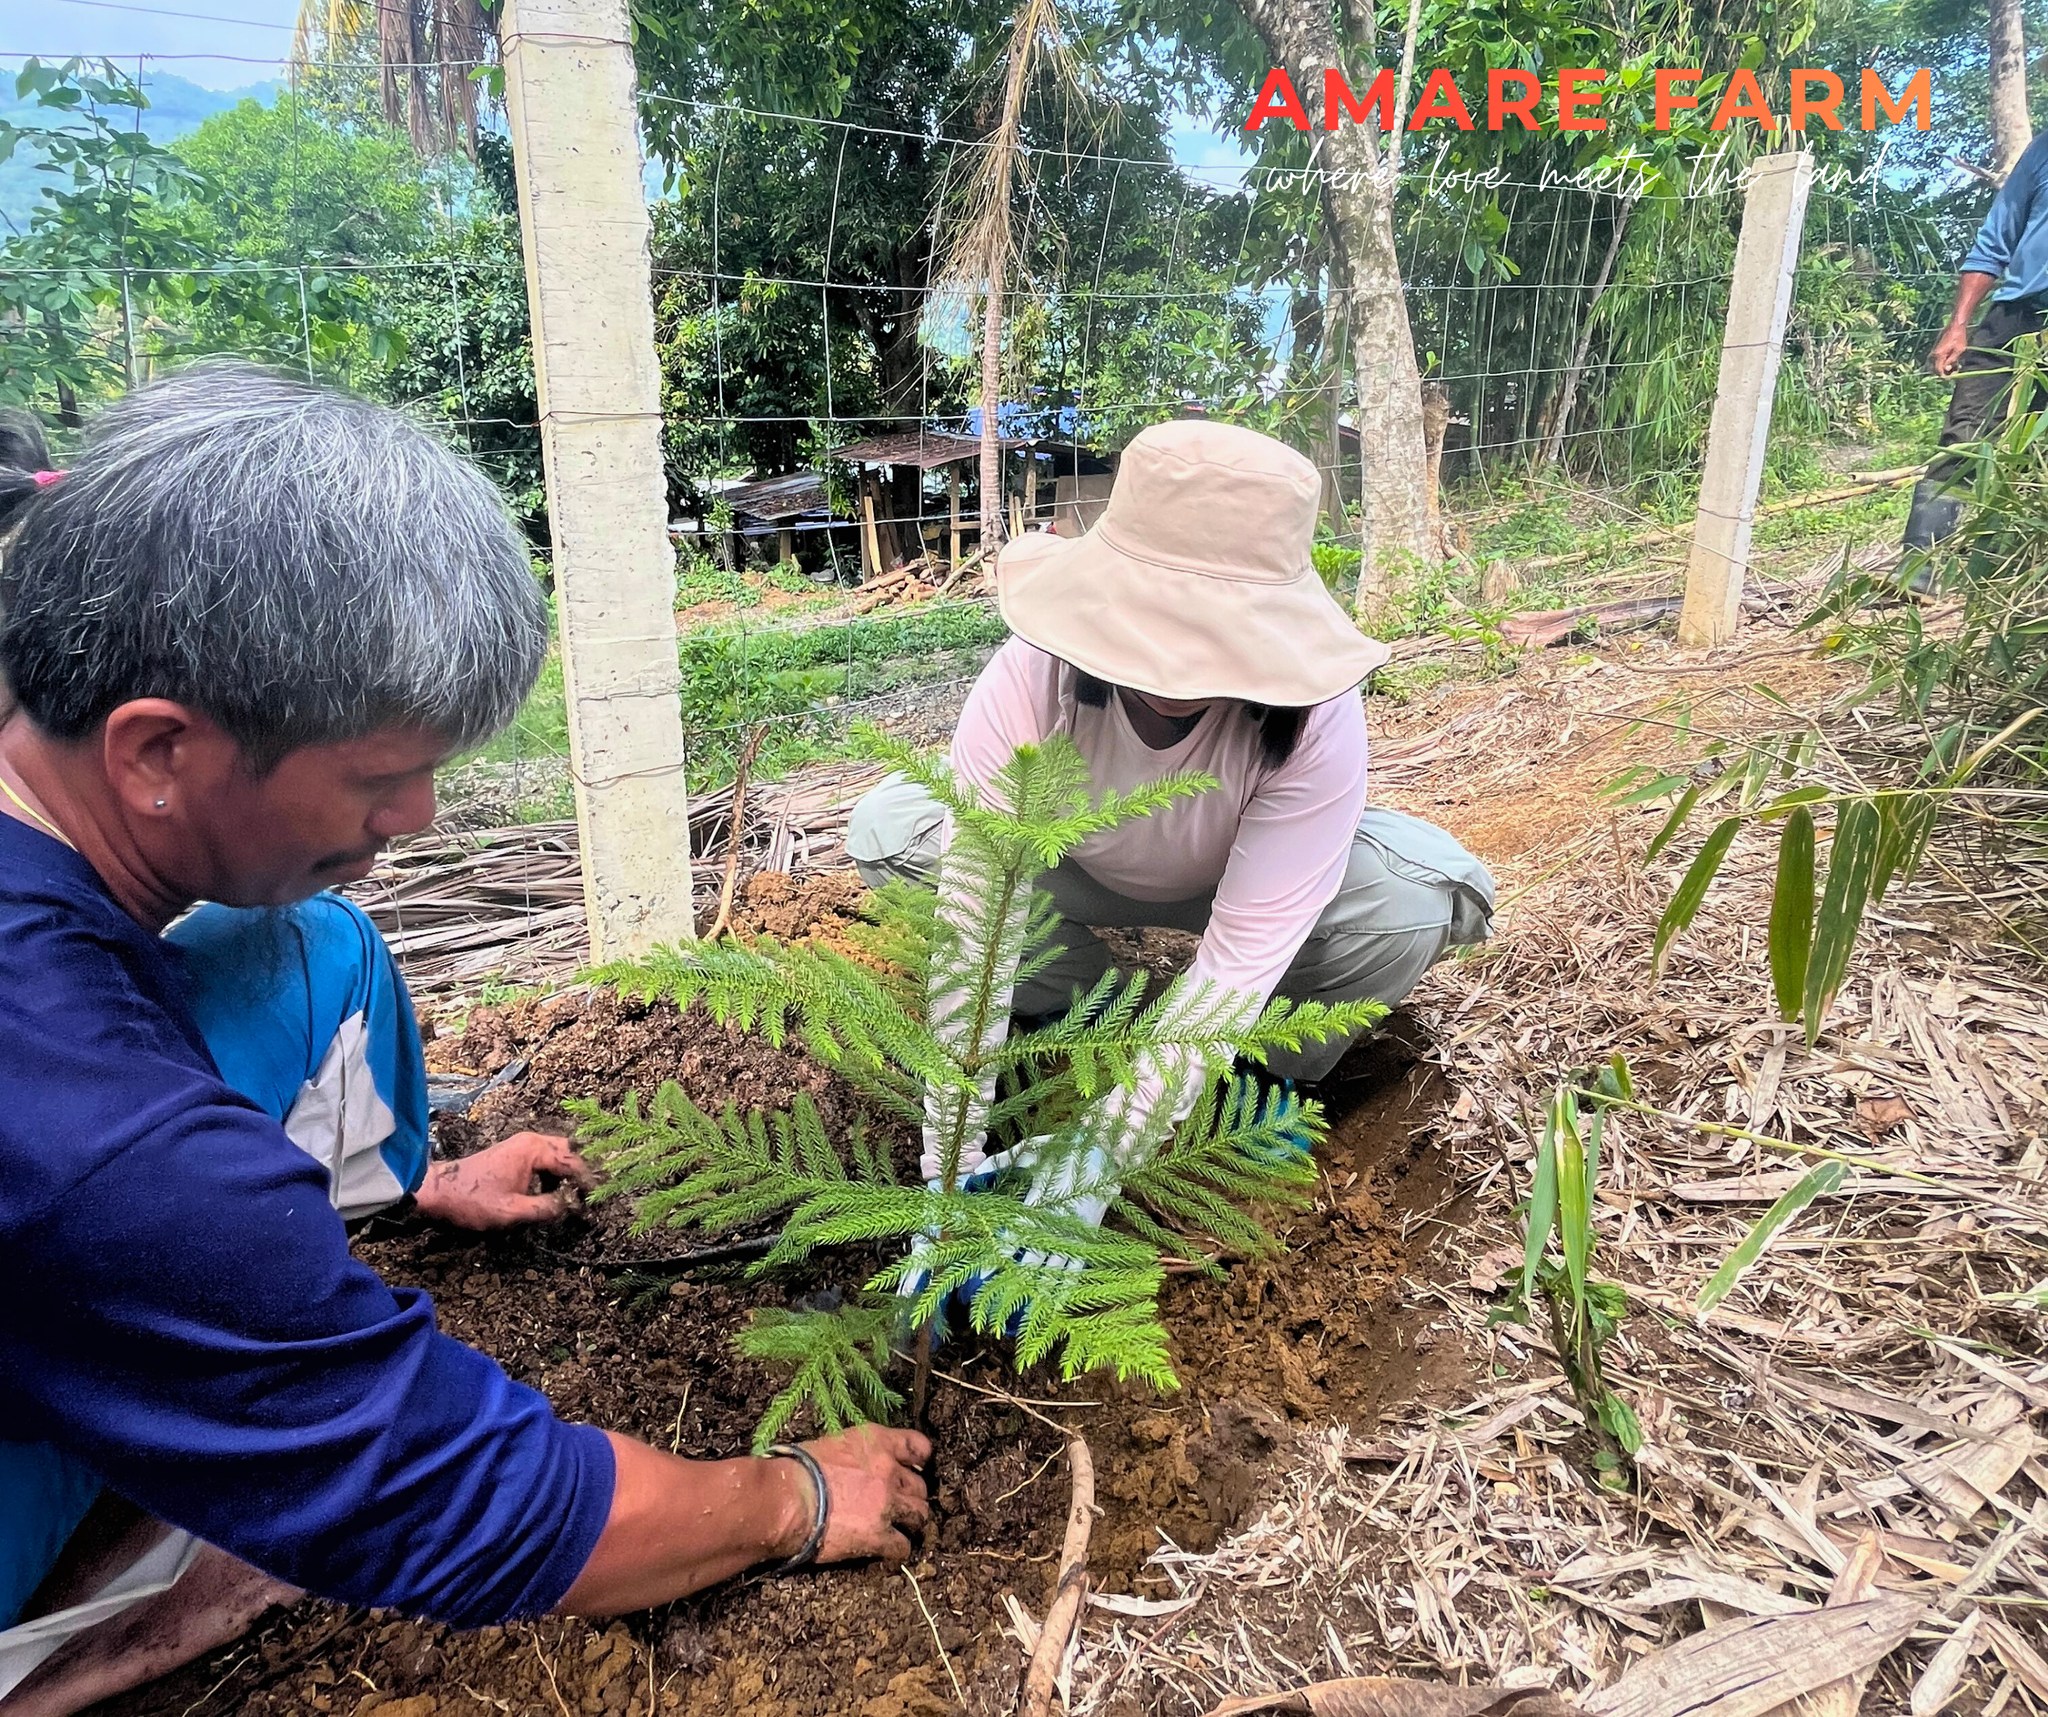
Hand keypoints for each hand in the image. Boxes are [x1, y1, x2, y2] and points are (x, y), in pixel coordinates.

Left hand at [413, 1132, 596, 1230]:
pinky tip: (560, 1190)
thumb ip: (546, 1208)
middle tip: (597, 1192)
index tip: (601, 1198)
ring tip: (582, 1193)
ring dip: (571, 1171)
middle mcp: (531, 1141)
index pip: (573, 1162)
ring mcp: (523, 1145)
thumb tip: (573, 1207)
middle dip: (585, 1170)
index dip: (589, 1181)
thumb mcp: (512, 1211)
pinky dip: (557, 1172)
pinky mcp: (517, 1153)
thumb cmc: (473, 1200)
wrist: (439, 1192)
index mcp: (533, 1149)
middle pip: (570, 1150)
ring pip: (559, 1153)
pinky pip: (546, 1158)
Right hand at [790, 1424, 931, 1563]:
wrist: (787, 1500)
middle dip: (911, 1496)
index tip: (912, 1468)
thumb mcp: (833, 1445)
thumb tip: (857, 1465)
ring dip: (911, 1522)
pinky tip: (887, 1553)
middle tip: (898, 1505)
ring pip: (919, 1515)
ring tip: (899, 1529)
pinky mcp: (879, 1536)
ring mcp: (887, 1504)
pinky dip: (898, 1551)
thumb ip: (857, 1454)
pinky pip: (903, 1547)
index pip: (918, 1446)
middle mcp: (889, 1471)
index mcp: (877, 1443)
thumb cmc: (798, 1469)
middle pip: (920, 1486)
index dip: (918, 1460)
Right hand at [1931, 323, 1970, 377]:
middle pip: (1934, 370)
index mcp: (1939, 355)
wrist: (1955, 326)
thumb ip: (1953, 361)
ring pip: (1934, 365)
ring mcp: (1933, 352)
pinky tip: (1950, 361)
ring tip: (1954, 366)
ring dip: (1942, 368)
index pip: (1938, 371)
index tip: (1950, 378)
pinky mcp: (1935, 350)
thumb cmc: (1959, 337)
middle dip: (1943, 373)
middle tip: (1954, 372)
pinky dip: (1941, 363)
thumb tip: (1947, 369)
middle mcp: (1933, 355)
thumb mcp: (1959, 350)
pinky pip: (1935, 361)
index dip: (1944, 376)